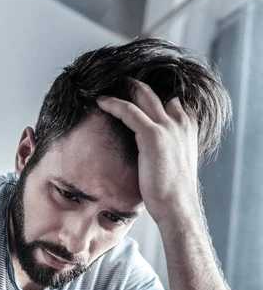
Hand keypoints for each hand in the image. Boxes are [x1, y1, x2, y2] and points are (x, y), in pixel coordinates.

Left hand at [97, 81, 199, 224]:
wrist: (178, 207)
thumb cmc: (173, 194)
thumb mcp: (174, 165)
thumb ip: (167, 151)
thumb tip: (153, 153)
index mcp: (188, 129)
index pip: (174, 103)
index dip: (156, 99)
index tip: (139, 97)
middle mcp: (180, 123)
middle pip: (157, 95)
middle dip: (137, 87)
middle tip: (121, 82)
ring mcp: (168, 127)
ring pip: (142, 97)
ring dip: (124, 89)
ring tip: (107, 86)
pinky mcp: (152, 135)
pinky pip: (128, 111)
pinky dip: (113, 104)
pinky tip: (101, 101)